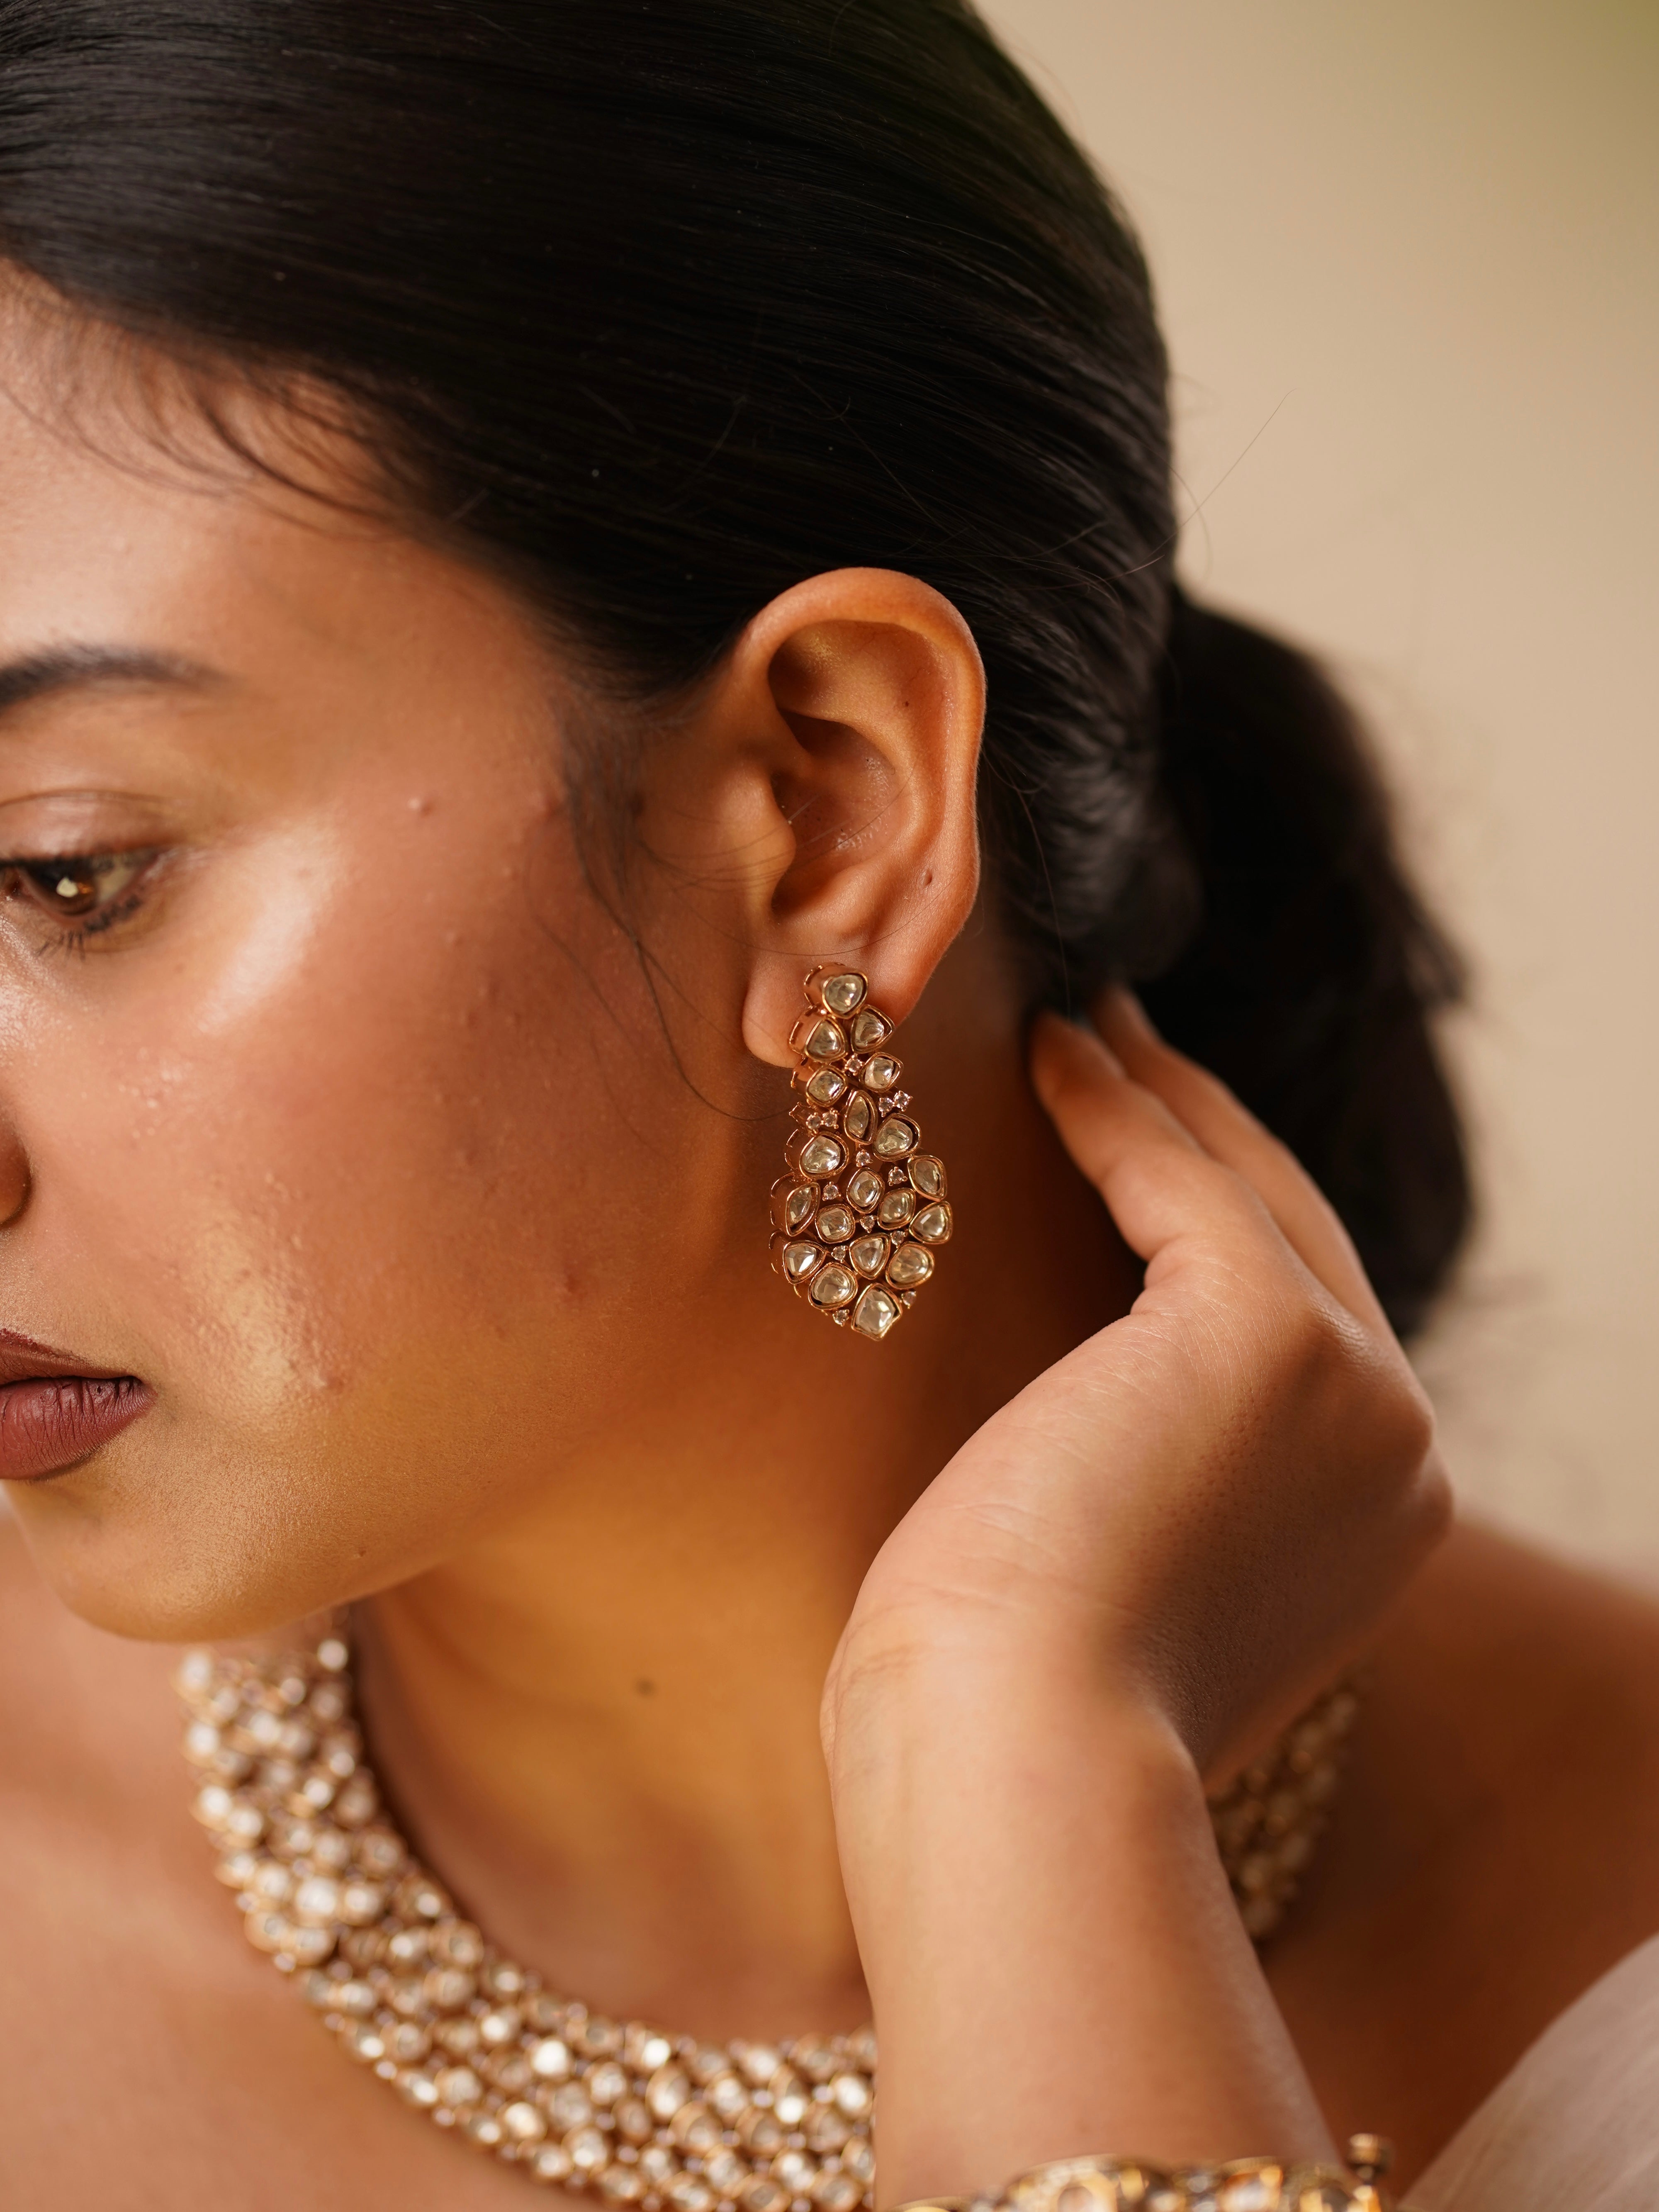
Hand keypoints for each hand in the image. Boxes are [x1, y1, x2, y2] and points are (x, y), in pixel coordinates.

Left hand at [820, 989, 1449, 2199]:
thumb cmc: (1022, 1695)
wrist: (1015, 1756)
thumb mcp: (1134, 1571)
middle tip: (1125, 1042)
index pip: (1304, 1321)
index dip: (1225, 1215)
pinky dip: (1115, 1109)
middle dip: (1203, 1132)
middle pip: (1294, 1240)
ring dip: (1163, 1095)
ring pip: (1247, 1197)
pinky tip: (1054, 1054)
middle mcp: (1397, 1448)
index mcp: (1374, 1515)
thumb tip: (1092, 1414)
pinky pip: (1183, 1185)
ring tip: (1087, 1022)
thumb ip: (1170, 1480)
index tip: (1147, 1140)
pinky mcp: (1273, 1336)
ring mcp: (1355, 1387)